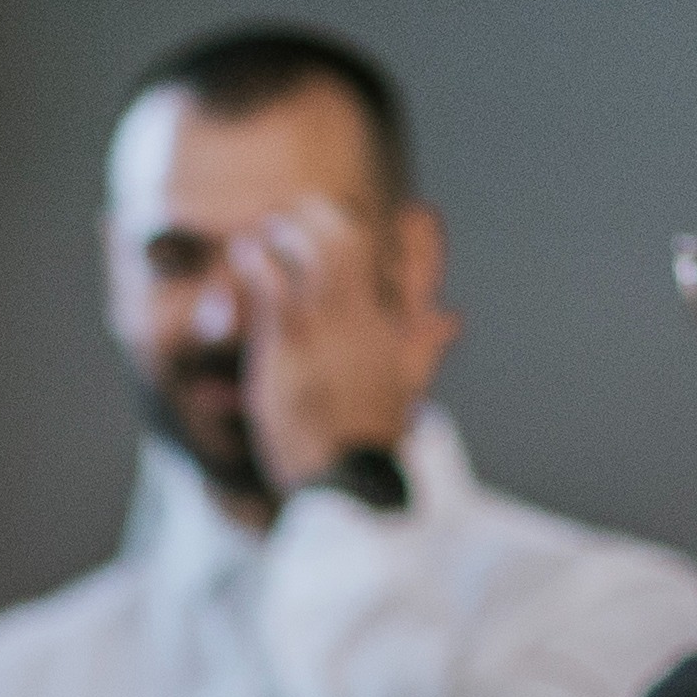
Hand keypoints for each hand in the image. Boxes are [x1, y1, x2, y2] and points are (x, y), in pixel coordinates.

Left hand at [223, 195, 454, 496]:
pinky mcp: (291, 342)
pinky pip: (271, 280)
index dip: (398, 230)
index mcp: (396, 329)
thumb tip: (451, 320)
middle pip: (353, 237)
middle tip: (296, 213)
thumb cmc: (367, 441)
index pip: (407, 260)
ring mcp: (331, 326)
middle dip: (322, 214)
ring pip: (313, 246)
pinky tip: (244, 255)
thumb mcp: (404, 391)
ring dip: (285, 229)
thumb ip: (423, 348)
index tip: (378, 215)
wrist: (344, 483)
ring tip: (264, 229)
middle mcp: (368, 319)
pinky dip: (255, 259)